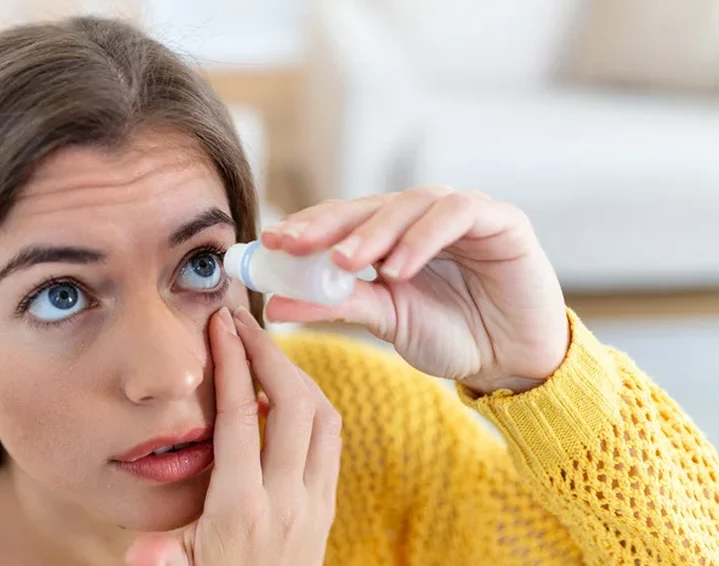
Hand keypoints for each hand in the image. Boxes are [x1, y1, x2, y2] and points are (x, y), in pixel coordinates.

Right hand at [125, 306, 340, 565]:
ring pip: (324, 416)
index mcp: (240, 509)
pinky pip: (331, 438)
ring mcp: (314, 502)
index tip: (221, 326)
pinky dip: (312, 402)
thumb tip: (141, 553)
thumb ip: (160, 561)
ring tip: (264, 351)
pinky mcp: (327, 506)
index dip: (233, 364)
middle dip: (270, 353)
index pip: (242, 417)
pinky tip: (285, 393)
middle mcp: (286, 500)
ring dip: (297, 374)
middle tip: (243, 324)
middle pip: (295, 403)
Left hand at [261, 187, 569, 394]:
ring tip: (344, 262)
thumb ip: (334, 305)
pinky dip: (422, 238)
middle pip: (366, 205)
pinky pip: (456, 214)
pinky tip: (398, 268)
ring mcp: (460, 213)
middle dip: (327, 224)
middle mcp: (421, 217)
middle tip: (293, 244)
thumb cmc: (452, 335)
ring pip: (408, 204)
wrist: (514, 362)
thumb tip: (274, 304)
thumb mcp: (385, 320)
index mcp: (390, 235)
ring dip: (373, 232)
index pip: (340, 219)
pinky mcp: (500, 220)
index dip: (304, 227)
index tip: (269, 244)